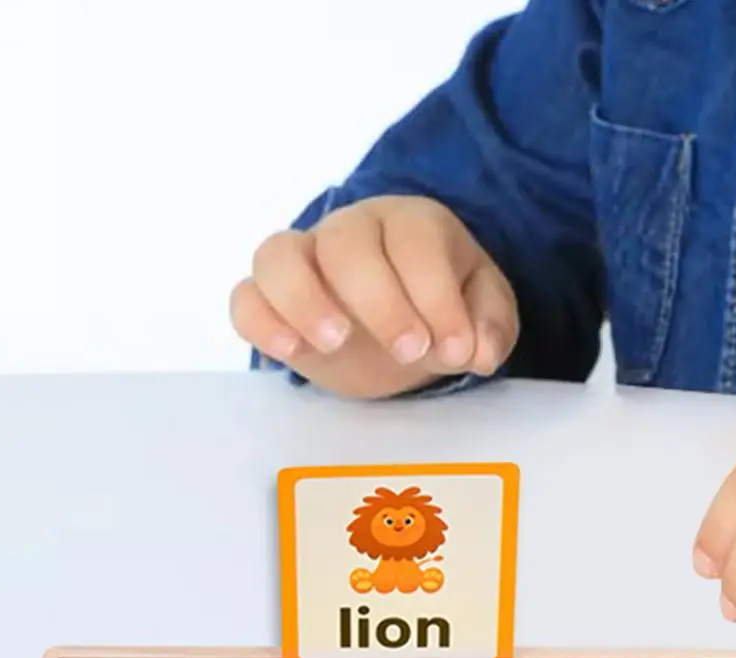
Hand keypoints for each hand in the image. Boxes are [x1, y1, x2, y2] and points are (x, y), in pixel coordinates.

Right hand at [231, 196, 518, 397]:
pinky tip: (290, 354)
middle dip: (380, 301)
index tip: (455, 349)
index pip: (415, 242)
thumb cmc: (440, 310)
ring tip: (336, 343)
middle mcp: (350, 231)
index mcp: (411, 225)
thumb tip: (479, 351)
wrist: (398, 329)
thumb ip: (490, 326)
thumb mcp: (482, 315)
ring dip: (304, 300)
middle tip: (409, 353)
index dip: (436, 295)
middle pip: (347, 244)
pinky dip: (260, 321)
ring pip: (278, 255)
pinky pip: (245, 297)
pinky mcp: (271, 301)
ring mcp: (303, 262)